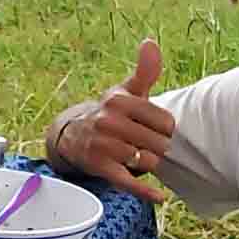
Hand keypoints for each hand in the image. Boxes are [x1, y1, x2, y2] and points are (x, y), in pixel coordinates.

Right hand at [51, 38, 172, 201]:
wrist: (71, 135)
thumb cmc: (109, 113)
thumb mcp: (126, 91)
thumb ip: (145, 70)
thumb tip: (150, 42)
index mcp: (120, 100)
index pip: (166, 122)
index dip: (165, 128)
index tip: (154, 128)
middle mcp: (110, 121)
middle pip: (159, 143)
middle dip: (156, 147)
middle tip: (142, 143)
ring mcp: (104, 145)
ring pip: (148, 162)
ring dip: (146, 163)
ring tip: (133, 155)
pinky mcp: (100, 167)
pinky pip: (129, 182)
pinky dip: (145, 191)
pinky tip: (158, 197)